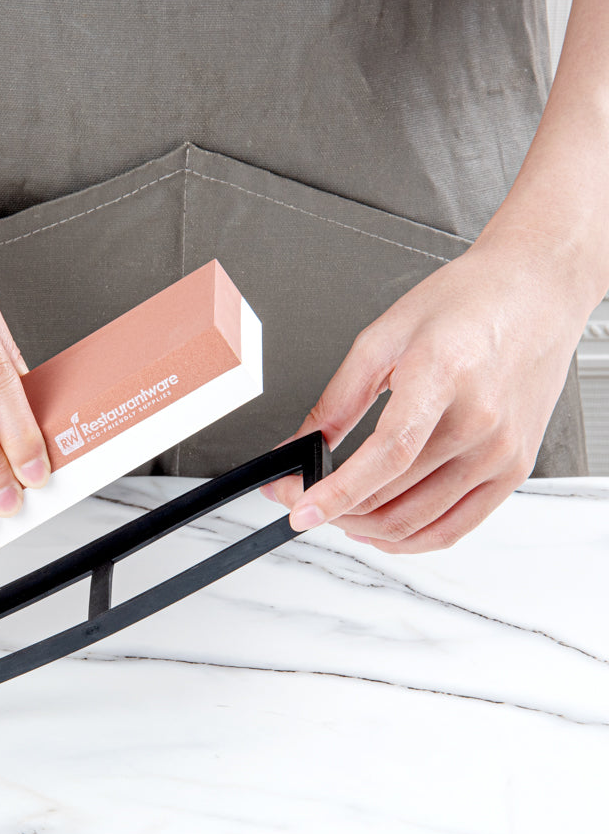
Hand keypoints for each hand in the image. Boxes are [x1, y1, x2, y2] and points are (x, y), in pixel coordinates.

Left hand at [262, 229, 591, 552]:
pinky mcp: (513, 471)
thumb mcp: (381, 339)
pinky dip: (407, 539)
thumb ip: (336, 402)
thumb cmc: (465, 305)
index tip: (300, 509)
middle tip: (301, 498)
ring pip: (417, 524)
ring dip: (364, 527)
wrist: (535, 294)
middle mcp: (481, 422)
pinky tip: (377, 527)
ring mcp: (501, 453)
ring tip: (335, 511)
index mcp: (443, 377)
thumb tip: (299, 447)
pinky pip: (452, 529)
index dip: (338, 491)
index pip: (388, 454)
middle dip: (334, 509)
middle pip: (395, 496)